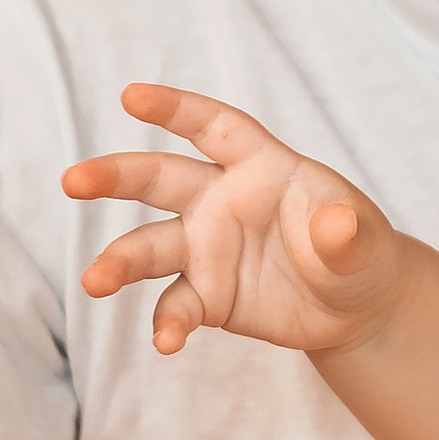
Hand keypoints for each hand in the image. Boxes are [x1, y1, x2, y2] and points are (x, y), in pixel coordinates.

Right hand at [65, 85, 408, 356]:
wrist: (355, 307)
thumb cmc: (359, 252)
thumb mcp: (364, 242)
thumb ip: (348, 233)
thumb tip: (336, 226)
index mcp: (260, 166)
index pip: (213, 127)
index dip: (176, 109)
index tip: (131, 97)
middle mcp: (221, 200)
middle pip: (159, 178)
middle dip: (114, 176)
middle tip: (74, 181)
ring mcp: (207, 249)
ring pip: (150, 246)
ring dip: (119, 262)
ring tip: (94, 282)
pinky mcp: (207, 295)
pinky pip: (177, 306)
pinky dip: (168, 323)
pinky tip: (167, 342)